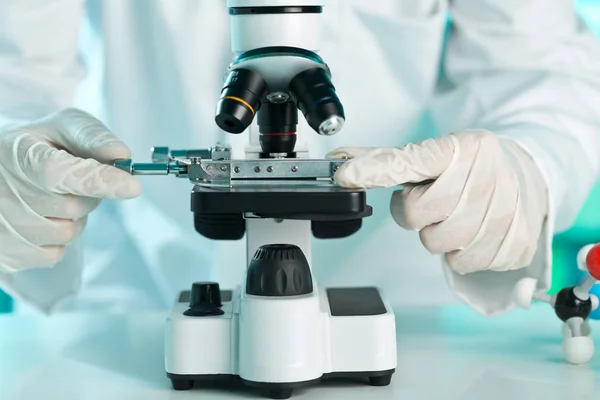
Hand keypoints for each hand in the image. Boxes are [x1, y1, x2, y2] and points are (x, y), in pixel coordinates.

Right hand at [0, 108, 140, 272]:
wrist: (5, 166)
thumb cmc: (42, 145)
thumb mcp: (65, 127)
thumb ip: (93, 137)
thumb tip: (122, 155)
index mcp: (18, 152)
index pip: (59, 172)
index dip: (99, 180)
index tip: (133, 186)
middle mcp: (2, 189)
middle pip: (71, 206)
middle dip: (87, 196)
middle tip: (73, 181)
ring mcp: (2, 223)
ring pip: (65, 233)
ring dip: (74, 218)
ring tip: (54, 197)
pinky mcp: (6, 252)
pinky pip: (54, 253)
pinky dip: (59, 239)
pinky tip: (44, 218)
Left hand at [328, 130, 547, 273]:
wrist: (528, 176)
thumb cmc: (470, 167)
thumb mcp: (434, 154)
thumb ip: (387, 160)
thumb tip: (340, 162)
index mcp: (462, 147)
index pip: (408, 161)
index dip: (372, 170)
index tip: (344, 175)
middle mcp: (486, 175)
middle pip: (415, 214)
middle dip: (416, 212)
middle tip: (434, 200)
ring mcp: (506, 210)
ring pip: (435, 243)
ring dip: (438, 233)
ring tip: (456, 215)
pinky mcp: (515, 242)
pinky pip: (461, 263)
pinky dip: (460, 252)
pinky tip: (474, 232)